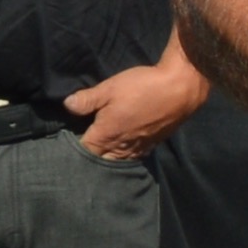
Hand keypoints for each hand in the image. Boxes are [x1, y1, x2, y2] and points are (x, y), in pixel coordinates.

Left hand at [64, 59, 201, 158]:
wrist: (180, 88)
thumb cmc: (142, 87)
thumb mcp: (109, 88)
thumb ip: (86, 100)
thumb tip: (67, 106)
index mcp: (106, 135)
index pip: (83, 150)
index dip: (73, 147)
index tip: (67, 141)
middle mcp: (121, 147)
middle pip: (100, 160)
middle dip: (91, 156)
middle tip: (85, 146)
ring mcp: (138, 147)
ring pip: (117, 161)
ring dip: (108, 157)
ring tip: (102, 150)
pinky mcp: (152, 144)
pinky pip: (134, 156)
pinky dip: (125, 155)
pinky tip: (124, 148)